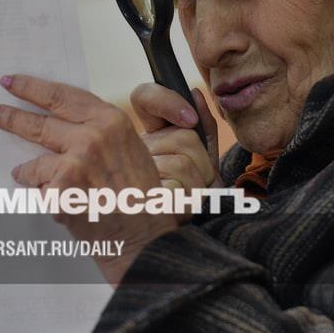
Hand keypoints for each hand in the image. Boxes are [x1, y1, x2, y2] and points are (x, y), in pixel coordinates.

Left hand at [0, 74, 177, 285]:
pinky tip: (63, 206)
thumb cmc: (141, 197)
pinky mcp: (60, 192)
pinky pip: (40, 192)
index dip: (31, 87)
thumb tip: (61, 123)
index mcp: (109, 120)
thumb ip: (98, 131)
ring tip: (28, 178)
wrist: (145, 237)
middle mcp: (91, 137)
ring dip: (28, 173)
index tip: (11, 82)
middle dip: (10, 117)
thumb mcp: (129, 148)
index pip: (61, 96)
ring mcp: (74, 164)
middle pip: (38, 123)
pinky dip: (46, 199)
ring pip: (34, 164)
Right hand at [130, 84, 221, 222]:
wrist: (173, 239)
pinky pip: (176, 189)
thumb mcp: (202, 157)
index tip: (189, 118)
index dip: (165, 99)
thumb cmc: (188, 195)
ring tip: (188, 197)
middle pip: (182, 137)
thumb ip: (203, 125)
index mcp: (149, 136)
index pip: (144, 97)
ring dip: (198, 185)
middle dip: (203, 161)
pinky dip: (188, 201)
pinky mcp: (134, 198)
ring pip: (182, 163)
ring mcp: (130, 173)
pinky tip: (177, 209)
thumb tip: (195, 93)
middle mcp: (134, 150)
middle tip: (197, 180)